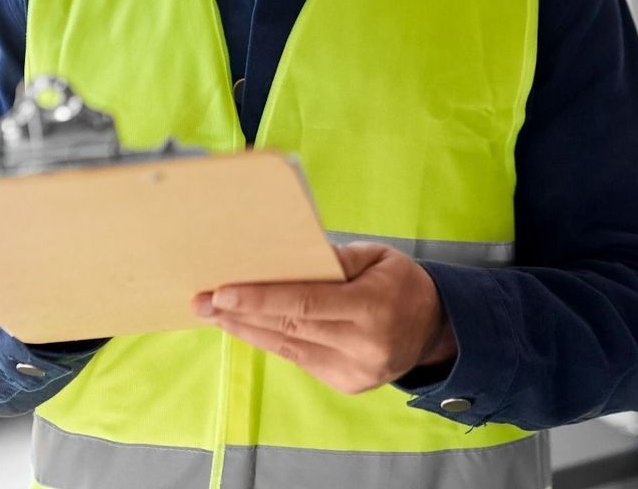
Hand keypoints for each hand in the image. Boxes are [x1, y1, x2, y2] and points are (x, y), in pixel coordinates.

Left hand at [190, 241, 456, 394]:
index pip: (305, 303)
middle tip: (201, 300)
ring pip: (287, 347)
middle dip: (240, 314)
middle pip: (289, 328)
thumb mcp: (379, 255)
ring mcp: (353, 370)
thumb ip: (337, 257)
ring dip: (246, 329)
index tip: (222, 291)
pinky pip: (298, 358)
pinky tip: (244, 327)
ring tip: (212, 313)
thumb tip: (289, 253)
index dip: (260, 298)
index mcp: (373, 307)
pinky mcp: (346, 383)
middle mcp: (363, 345)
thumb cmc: (403, 282)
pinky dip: (268, 340)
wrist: (436, 329)